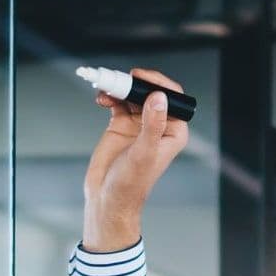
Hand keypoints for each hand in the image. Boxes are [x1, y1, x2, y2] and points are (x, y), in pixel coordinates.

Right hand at [81, 66, 189, 251]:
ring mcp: (139, 124)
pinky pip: (118, 101)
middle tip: (121, 80)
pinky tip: (102, 99)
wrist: (107, 198)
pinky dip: (110, 96)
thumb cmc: (130, 184)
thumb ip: (153, 125)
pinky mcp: (121, 125)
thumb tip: (159, 98)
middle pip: (151, 91)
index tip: (139, 77)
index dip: (158, 83)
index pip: (173, 97)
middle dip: (136, 82)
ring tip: (106, 89)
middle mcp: (158, 125)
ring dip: (120, 87)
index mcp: (173, 132)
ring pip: (133, 93)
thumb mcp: (144, 153)